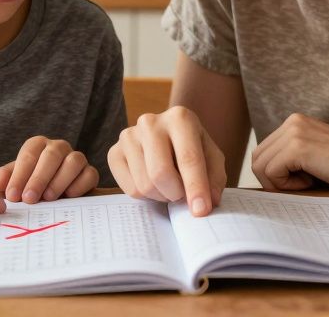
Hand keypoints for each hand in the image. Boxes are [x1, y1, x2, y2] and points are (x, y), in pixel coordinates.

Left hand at [0, 136, 98, 203]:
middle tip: (29, 198)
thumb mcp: (14, 181)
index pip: (29, 154)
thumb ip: (5, 179)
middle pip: (52, 155)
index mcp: (38, 145)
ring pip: (74, 161)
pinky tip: (68, 196)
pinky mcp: (89, 172)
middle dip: (39, 178)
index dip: (20, 175)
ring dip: (59, 180)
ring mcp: (76, 158)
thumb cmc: (29, 185)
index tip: (12, 195)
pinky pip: (89, 174)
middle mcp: (58, 147)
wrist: (51, 194)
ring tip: (48, 198)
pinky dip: (80, 185)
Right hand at [107, 107, 225, 216]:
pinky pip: (130, 189)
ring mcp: (128, 136)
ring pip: (144, 184)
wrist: (168, 139)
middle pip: (160, 173)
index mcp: (180, 118)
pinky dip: (145, 196)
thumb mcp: (212, 159)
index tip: (201, 211)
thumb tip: (207, 202)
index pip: (188, 158)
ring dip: (161, 196)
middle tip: (182, 195)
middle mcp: (150, 122)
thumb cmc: (192, 149)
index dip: (196, 188)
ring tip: (169, 186)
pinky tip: (153, 183)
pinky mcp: (114, 152)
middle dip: (175, 193)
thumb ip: (214, 179)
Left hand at [251, 113, 328, 191]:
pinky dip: (287, 185)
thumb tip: (265, 177)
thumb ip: (292, 158)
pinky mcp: (297, 147)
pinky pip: (271, 173)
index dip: (275, 174)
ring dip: (280, 183)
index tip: (300, 181)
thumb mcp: (314, 155)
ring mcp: (293, 132)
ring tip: (308, 183)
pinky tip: (311, 182)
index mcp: (295, 122)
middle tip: (302, 185)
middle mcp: (292, 122)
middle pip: (257, 158)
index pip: (264, 152)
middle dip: (273, 180)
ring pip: (260, 166)